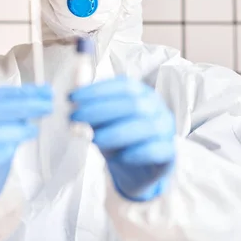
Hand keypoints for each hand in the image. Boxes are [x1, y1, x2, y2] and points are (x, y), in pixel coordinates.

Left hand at [70, 77, 175, 201]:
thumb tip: (77, 69)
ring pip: (145, 126)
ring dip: (116, 133)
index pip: (123, 85)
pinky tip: (118, 157)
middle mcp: (156, 108)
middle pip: (132, 104)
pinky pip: (157, 150)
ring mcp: (165, 130)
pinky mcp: (169, 154)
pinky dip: (137, 153)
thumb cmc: (116, 138)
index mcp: (141, 93)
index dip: (97, 90)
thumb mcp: (99, 118)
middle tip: (74, 117)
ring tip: (93, 139)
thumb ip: (88, 98)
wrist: (134, 171)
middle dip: (100, 110)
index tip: (72, 97)